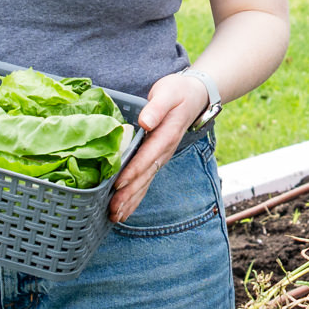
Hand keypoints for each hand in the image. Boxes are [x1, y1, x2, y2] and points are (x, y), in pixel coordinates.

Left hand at [113, 70, 215, 222]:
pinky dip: (136, 197)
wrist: (196, 96)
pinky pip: (146, 181)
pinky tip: (125, 209)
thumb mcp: (168, 93)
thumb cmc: (178, 92)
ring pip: (145, 183)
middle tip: (112, 211)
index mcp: (166, 136)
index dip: (133, 172)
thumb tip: (145, 122)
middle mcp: (164, 151)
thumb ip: (157, 107)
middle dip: (128, 195)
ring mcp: (162, 157)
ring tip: (115, 216)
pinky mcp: (157, 159)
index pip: (147, 157)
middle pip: (145, 177)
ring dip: (131, 201)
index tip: (118, 185)